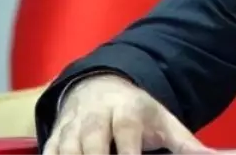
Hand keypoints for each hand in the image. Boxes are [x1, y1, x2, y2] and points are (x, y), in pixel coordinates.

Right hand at [44, 73, 209, 154]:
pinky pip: (49, 154)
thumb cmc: (138, 113)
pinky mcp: (53, 139)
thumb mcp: (163, 122)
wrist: (100, 88)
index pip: (126, 135)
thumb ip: (186, 145)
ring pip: (66, 151)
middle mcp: (95, 118)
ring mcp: (71, 128)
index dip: (128, 154)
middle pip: (92, 145)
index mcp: (126, 111)